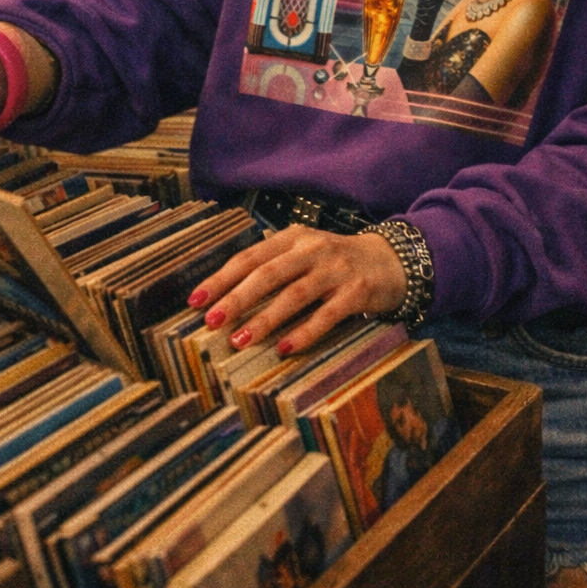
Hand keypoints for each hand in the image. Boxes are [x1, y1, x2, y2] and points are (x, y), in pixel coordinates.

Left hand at [186, 225, 407, 354]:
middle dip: (236, 298)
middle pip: (267, 273)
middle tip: (211, 321)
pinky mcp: (356, 292)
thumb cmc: (336, 262)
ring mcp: (335, 270)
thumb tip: (227, 295)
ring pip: (294, 294)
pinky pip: (327, 314)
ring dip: (265, 318)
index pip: (250, 257)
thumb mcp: (304, 253)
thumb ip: (273, 266)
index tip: (195, 301)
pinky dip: (304, 332)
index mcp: (293, 239)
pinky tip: (284, 348)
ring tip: (241, 340)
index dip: (221, 279)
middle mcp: (312, 250)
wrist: (391, 261)